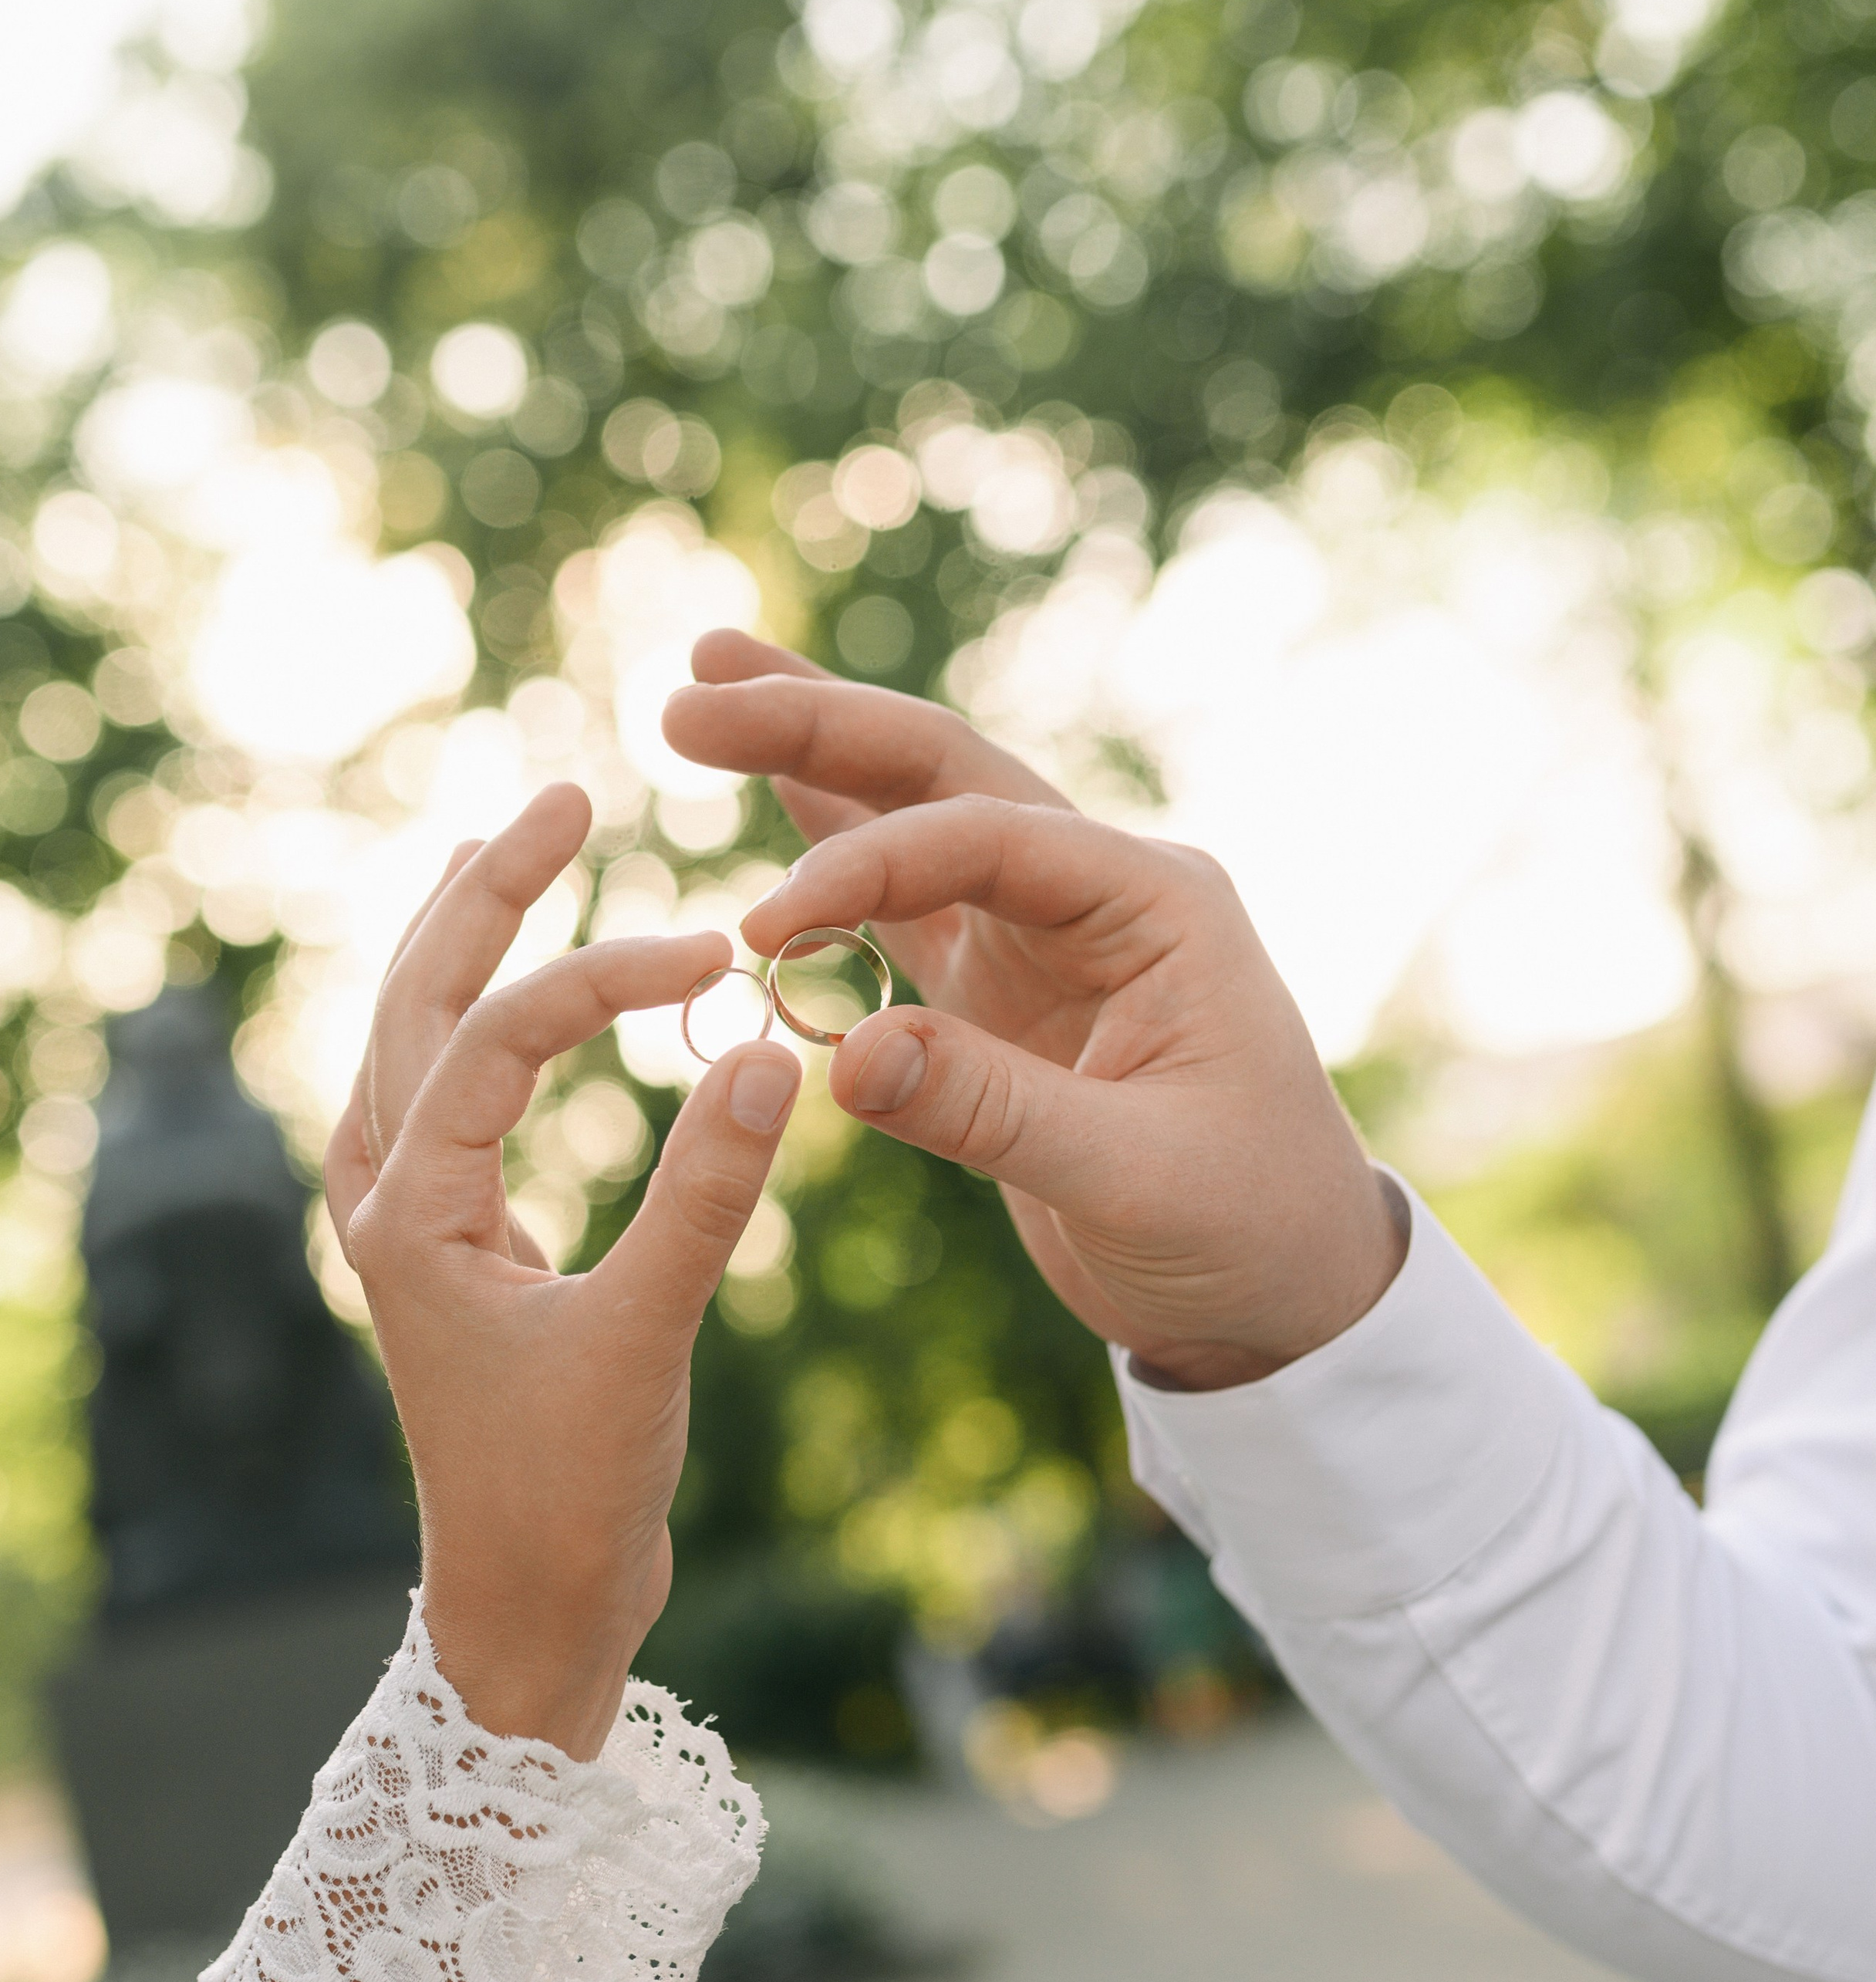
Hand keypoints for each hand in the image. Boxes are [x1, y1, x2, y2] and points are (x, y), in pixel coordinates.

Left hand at [326, 785, 801, 1755]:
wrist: (527, 1608)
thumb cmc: (571, 1492)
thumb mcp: (649, 1336)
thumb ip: (706, 1194)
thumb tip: (771, 1051)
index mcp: (411, 1212)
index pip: (501, 1038)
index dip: (608, 977)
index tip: (720, 955)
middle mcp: (386, 1198)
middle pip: (417, 999)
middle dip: (487, 894)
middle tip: (564, 798)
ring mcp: (410, 1221)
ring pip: (413, 1041)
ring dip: (463, 943)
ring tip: (511, 854)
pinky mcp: (449, 1247)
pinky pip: (443, 1096)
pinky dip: (475, 1025)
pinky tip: (503, 1000)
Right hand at [663, 636, 1401, 1392]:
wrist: (1285, 1294)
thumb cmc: (1245, 1230)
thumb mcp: (1131, 1178)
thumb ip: (990, 1111)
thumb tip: (841, 1058)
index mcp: (1156, 904)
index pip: (984, 841)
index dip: (863, 870)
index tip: (761, 932)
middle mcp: (1100, 894)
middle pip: (944, 776)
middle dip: (819, 725)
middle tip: (696, 687)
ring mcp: (1048, 938)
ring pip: (917, 820)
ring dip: (816, 757)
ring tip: (706, 689)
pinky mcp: (1004, 996)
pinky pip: (906, 905)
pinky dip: (835, 853)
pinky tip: (774, 796)